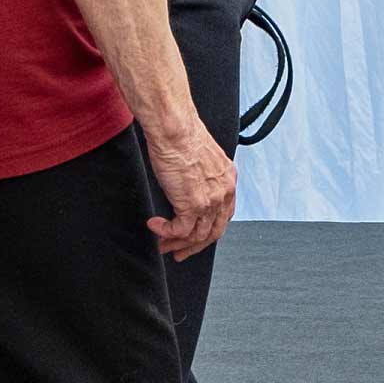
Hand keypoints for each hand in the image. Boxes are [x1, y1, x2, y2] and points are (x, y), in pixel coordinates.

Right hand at [144, 125, 236, 261]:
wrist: (175, 130)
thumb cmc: (182, 136)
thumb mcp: (201, 158)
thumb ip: (201, 177)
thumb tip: (188, 189)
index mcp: (228, 178)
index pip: (224, 215)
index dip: (209, 230)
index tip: (196, 236)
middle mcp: (224, 191)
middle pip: (213, 231)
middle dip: (194, 245)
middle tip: (179, 251)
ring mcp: (210, 200)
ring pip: (197, 235)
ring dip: (177, 242)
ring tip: (163, 242)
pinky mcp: (193, 205)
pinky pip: (180, 231)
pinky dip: (166, 232)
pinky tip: (156, 226)